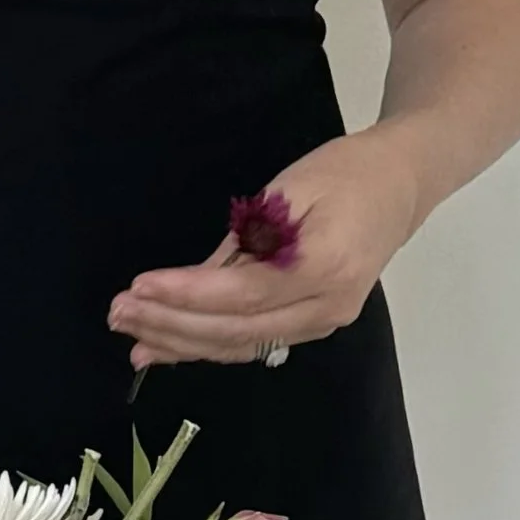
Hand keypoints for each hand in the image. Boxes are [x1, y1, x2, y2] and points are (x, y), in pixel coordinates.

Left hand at [108, 126, 422, 370]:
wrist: (401, 184)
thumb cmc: (345, 172)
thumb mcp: (288, 189)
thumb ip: (245, 238)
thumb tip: (194, 280)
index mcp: (326, 265)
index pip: (244, 293)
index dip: (188, 295)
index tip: (140, 285)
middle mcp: (327, 306)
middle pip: (238, 330)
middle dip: (172, 325)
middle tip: (118, 313)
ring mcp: (324, 322)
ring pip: (242, 345)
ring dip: (182, 343)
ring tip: (131, 335)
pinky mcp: (314, 324)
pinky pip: (253, 341)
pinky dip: (208, 345)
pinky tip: (167, 347)